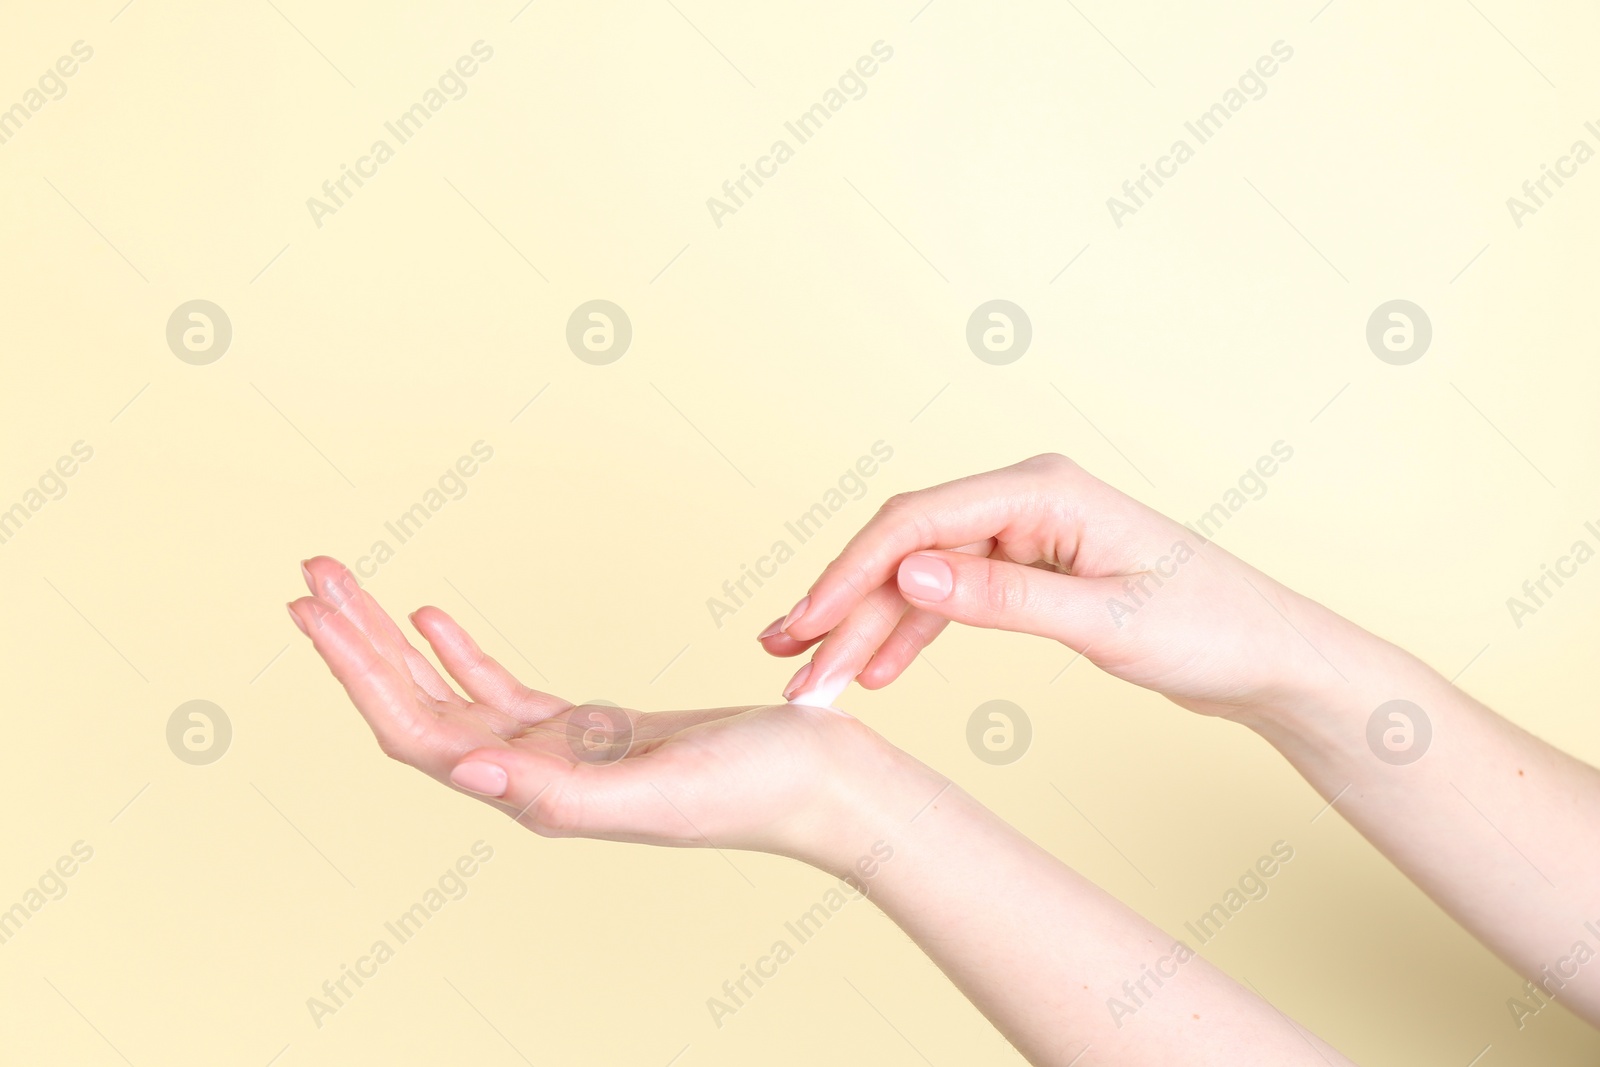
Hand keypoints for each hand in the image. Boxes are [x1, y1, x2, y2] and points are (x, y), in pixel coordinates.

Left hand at [289, 557, 914, 867]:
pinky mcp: (592, 730)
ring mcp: (558, 753)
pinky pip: (503, 689)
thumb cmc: (757, 790)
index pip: (416, 732)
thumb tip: (470, 771)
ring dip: (394, 642)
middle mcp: (531, 777)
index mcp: (534, 793)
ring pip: (449, 695)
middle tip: (312, 575)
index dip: (357, 674)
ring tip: (350, 588)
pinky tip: (435, 618)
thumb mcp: (658, 793)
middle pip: (415, 708)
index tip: (313, 611)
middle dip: (357, 643)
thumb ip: (560, 793)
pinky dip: (461, 651)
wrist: (821, 782)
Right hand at [761, 453, 1357, 719]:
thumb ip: (1003, 598)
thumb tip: (908, 572)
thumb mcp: (1106, 620)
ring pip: (922, 579)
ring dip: (868, 627)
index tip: (805, 626)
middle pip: (908, 550)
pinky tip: (878, 670)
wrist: (1268, 656)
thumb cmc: (1211, 628)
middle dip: (845, 608)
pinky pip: (953, 599)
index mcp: (1042, 490)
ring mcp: (1025, 536)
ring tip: (816, 679)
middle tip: (791, 667)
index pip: (918, 522)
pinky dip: (914, 634)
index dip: (849, 573)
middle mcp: (1025, 501)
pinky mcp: (1031, 572)